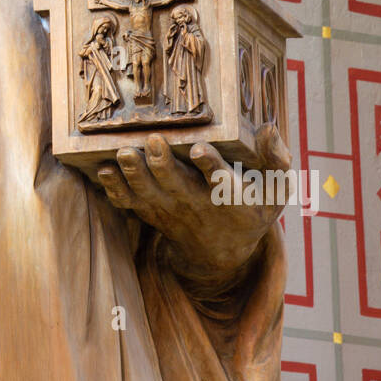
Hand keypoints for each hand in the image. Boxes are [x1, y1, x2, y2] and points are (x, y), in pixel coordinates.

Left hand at [96, 125, 290, 284]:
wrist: (222, 252)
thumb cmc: (251, 208)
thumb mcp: (275, 190)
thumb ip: (277, 161)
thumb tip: (269, 128)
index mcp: (232, 199)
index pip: (222, 182)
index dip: (211, 166)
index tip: (200, 150)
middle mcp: (199, 204)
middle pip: (178, 186)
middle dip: (164, 165)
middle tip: (153, 142)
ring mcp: (172, 210)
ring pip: (149, 194)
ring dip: (134, 175)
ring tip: (123, 154)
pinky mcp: (152, 212)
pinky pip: (131, 203)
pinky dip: (116, 190)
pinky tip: (103, 171)